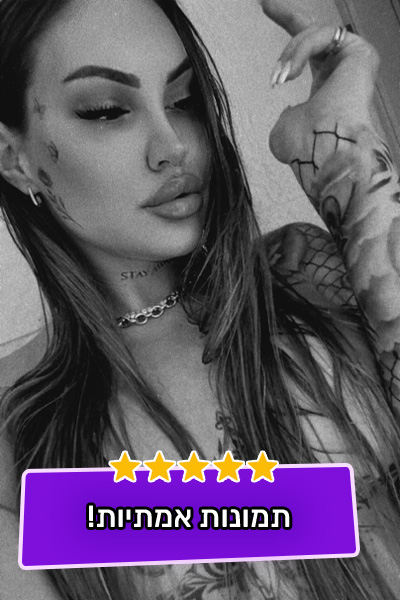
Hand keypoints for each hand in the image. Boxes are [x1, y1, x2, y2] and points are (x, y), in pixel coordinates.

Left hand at [257, 0, 379, 164]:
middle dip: (286, 15)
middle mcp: (341, 69)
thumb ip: (287, 114)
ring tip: (279, 78)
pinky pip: (322, 35)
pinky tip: (291, 73)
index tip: (266, 8)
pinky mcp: (359, 52)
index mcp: (326, 86)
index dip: (288, 32)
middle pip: (313, 30)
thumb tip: (291, 109)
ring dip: (290, 54)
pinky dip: (301, 51)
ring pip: (312, 34)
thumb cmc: (306, 146)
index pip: (307, 52)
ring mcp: (352, 59)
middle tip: (263, 2)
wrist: (323, 151)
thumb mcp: (285, 127)